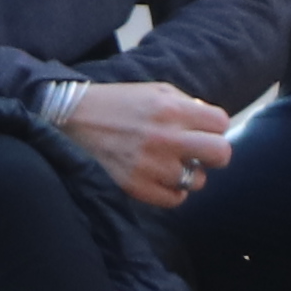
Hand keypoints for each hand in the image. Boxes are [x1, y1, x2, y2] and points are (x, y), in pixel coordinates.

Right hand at [55, 79, 234, 209]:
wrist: (69, 119)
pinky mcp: (136, 186)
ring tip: (168, 165)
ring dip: (187, 174)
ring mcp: (152, 165)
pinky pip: (174, 199)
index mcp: (172, 108)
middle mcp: (166, 137)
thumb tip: (211, 125)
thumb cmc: (115, 103)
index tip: (202, 130)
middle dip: (213, 154)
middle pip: (221, 154)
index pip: (221, 123)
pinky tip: (159, 179)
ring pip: (198, 181)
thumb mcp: (154, 90)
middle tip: (199, 154)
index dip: (213, 127)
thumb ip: (187, 104)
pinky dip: (171, 191)